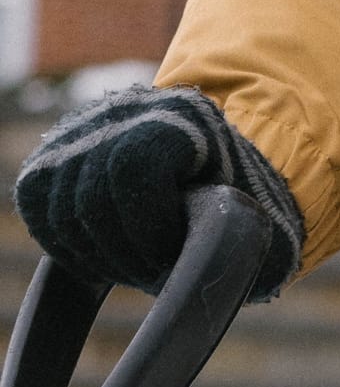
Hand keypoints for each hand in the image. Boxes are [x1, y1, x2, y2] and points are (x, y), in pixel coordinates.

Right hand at [14, 86, 301, 299]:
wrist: (215, 169)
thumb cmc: (240, 202)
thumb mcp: (255, 220)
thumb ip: (239, 246)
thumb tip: (202, 278)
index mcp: (185, 115)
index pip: (133, 168)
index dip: (149, 227)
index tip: (172, 254)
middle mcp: (127, 109)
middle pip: (93, 194)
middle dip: (123, 251)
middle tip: (152, 271)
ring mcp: (85, 127)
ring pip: (60, 204)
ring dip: (94, 251)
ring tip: (131, 265)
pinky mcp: (55, 153)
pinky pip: (38, 204)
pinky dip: (64, 240)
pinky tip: (99, 255)